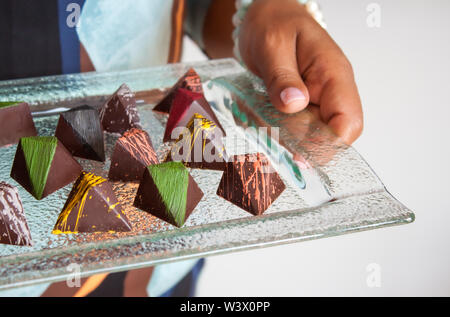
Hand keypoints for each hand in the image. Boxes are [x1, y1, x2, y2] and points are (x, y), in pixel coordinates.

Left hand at [239, 0, 362, 143]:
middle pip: (327, 136)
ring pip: (307, 136)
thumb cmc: (273, 23)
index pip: (348, 122)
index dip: (329, 145)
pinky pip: (292, 128)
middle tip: (269, 140)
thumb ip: (282, 76)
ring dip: (283, 138)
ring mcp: (314, 100)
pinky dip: (274, 129)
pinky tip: (257, 120)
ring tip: (258, 125)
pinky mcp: (299, 106)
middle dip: (299, 145)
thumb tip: (294, 104)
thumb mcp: (272, 45)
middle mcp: (328, 92)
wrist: (262, 17)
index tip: (299, 155)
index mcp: (333, 74)